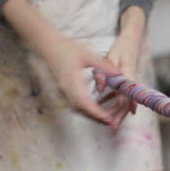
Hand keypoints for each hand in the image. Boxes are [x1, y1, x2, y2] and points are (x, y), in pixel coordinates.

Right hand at [1, 0, 122, 125]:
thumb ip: (104, 65)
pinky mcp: (64, 91)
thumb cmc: (69, 48)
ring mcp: (64, 91)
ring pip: (77, 109)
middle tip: (112, 123)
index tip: (107, 118)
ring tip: (107, 121)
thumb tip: (120, 74)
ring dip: (91, 116)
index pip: (83, 101)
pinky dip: (86, 111)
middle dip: (96, 118)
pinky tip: (97, 112)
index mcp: (72, 80)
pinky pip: (75, 105)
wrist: (49, 46)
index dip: (95, 111)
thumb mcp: (88, 54)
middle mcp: (66, 89)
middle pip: (81, 109)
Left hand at [93, 23, 143, 129]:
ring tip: (106, 119)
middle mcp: (131, 81)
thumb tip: (99, 88)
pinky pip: (120, 94)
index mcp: (128, 75)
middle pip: (127, 102)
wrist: (132, 38)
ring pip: (124, 100)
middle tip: (110, 126)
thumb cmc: (122, 46)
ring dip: (115, 110)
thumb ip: (105, 72)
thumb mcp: (111, 56)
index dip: (122, 110)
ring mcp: (129, 81)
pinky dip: (112, 99)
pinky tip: (101, 103)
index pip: (127, 97)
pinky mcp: (126, 81)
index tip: (116, 121)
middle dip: (119, 115)